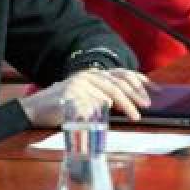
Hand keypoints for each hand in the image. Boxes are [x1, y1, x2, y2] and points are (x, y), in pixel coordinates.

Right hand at [18, 68, 150, 125]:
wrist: (36, 110)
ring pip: (108, 93)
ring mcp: (78, 84)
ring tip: (134, 116)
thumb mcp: (87, 99)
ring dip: (125, 105)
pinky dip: (101, 110)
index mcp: (93, 75)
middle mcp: (87, 76)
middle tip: (145, 107)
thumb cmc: (63, 107)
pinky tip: (107, 114)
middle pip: (117, 84)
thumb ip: (103, 98)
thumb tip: (122, 102)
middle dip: (135, 96)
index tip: (153, 89)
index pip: (120, 74)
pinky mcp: (70, 94)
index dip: (138, 80)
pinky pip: (91, 103)